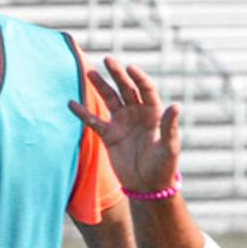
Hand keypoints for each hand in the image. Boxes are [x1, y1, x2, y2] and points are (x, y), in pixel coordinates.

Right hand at [70, 58, 180, 197]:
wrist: (148, 187)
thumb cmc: (164, 167)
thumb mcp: (169, 147)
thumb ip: (169, 126)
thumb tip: (176, 106)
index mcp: (154, 114)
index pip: (146, 89)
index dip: (139, 78)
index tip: (130, 67)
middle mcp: (137, 114)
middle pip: (126, 89)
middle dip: (117, 74)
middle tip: (108, 60)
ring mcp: (122, 123)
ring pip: (109, 99)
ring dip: (100, 86)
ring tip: (89, 72)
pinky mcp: (109, 135)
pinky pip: (94, 121)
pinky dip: (83, 113)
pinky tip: (71, 103)